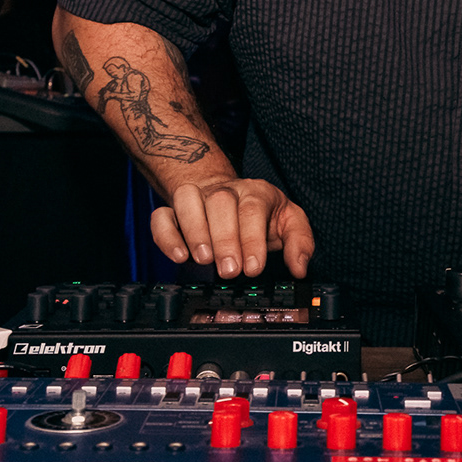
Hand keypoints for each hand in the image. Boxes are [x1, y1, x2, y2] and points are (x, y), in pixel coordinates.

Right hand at [151, 177, 314, 278]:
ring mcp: (197, 198)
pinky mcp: (173, 211)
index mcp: (256, 192)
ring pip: (187, 199)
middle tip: (230, 270)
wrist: (229, 197)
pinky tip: (178, 256)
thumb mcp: (290, 223)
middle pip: (221, 202)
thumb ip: (300, 242)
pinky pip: (161, 216)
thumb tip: (299, 267)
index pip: (253, 208)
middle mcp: (225, 191)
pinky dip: (166, 236)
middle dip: (225, 239)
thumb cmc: (261, 215)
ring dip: (195, 231)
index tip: (253, 268)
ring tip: (204, 260)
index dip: (252, 239)